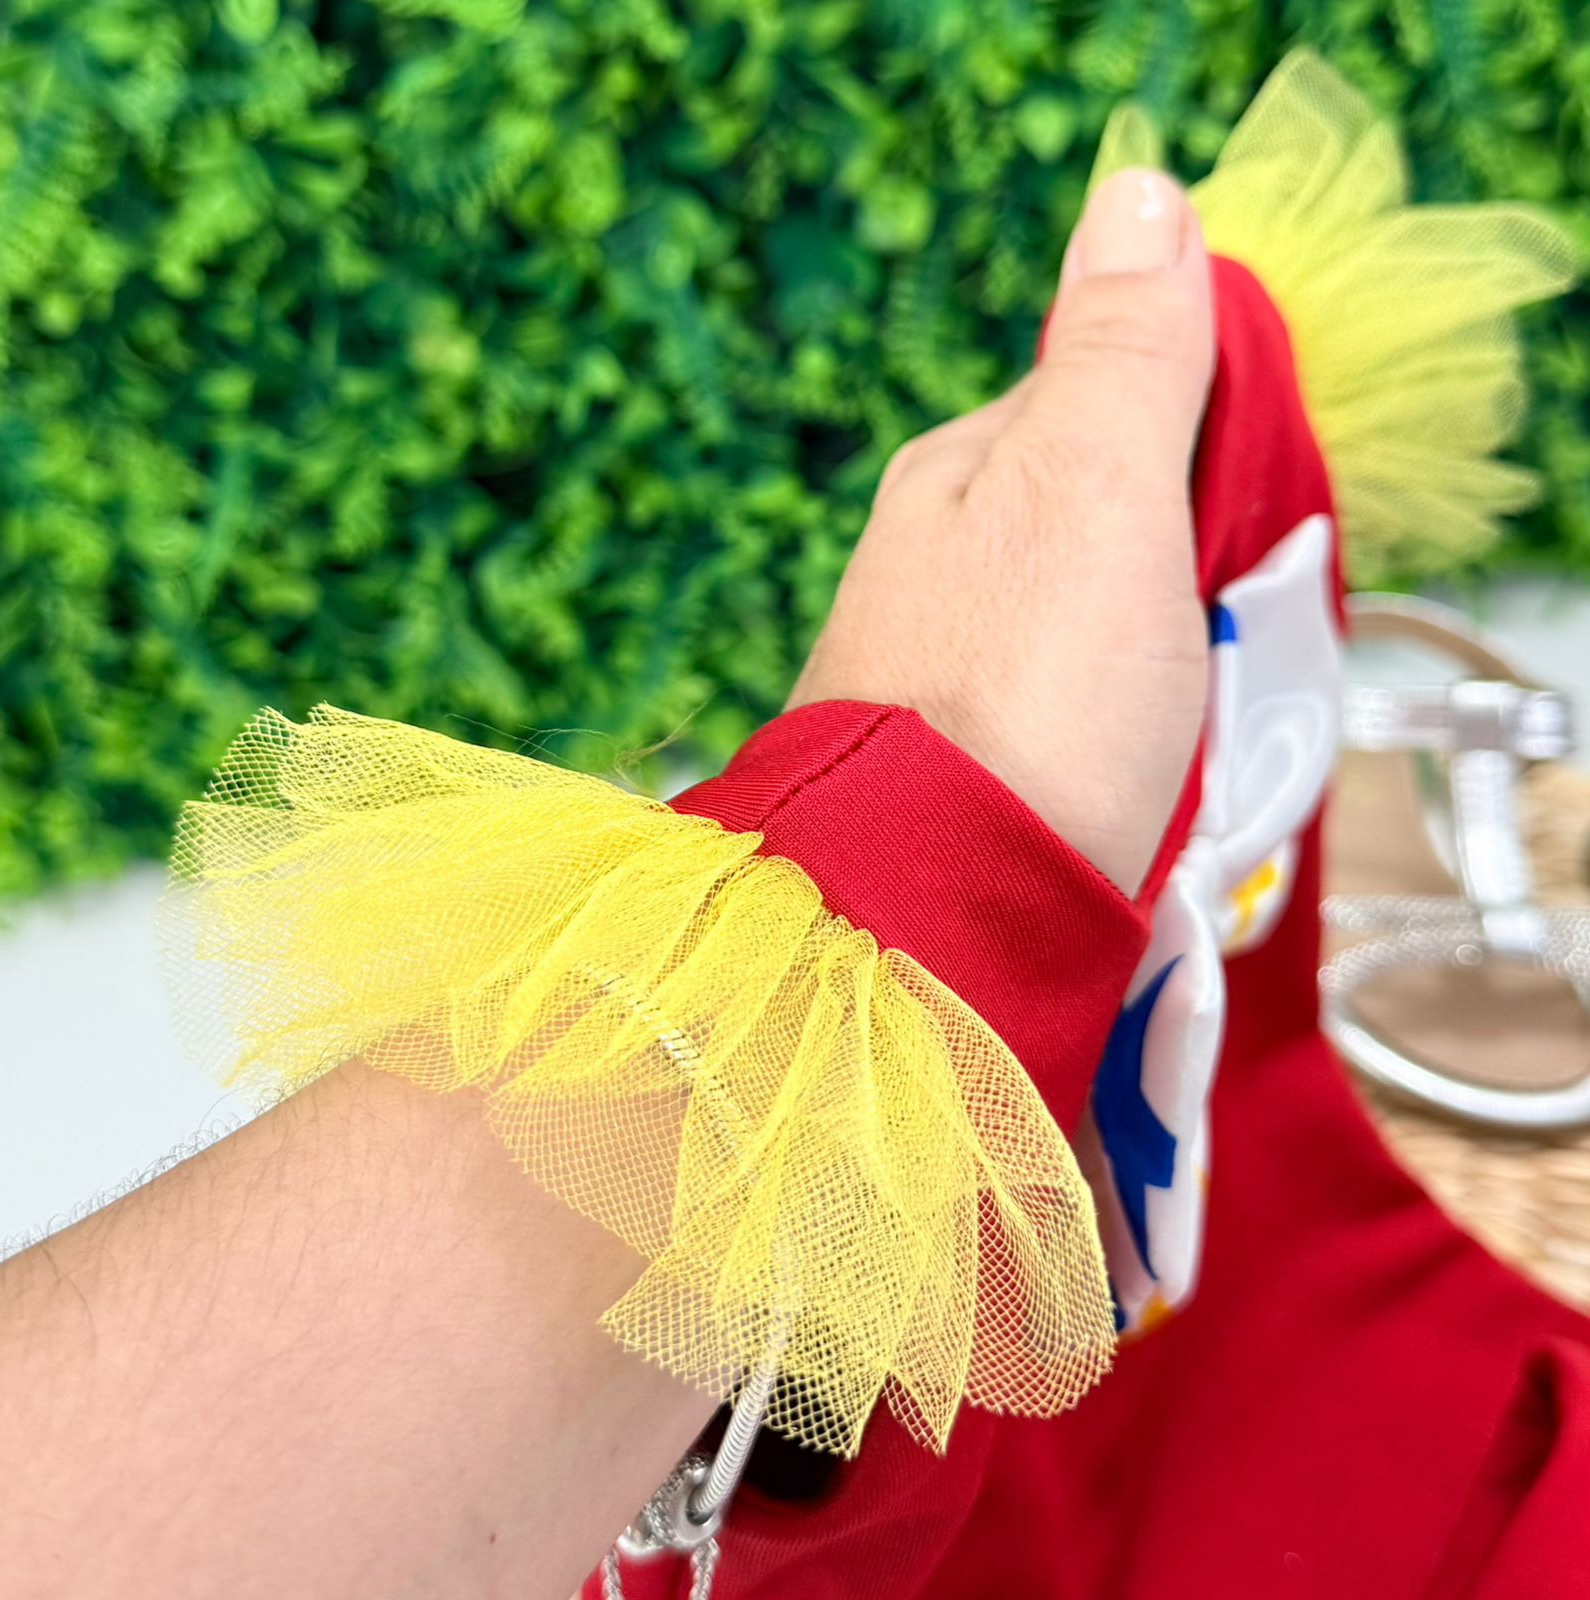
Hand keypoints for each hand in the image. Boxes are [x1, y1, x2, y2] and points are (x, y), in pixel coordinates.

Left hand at [790, 169, 1215, 895]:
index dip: (1208, 463)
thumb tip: (1134, 198)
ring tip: (1158, 744)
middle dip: (1185, 593)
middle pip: (1116, 534)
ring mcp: (929, 668)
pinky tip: (1121, 788)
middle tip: (1195, 661)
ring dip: (1163, 685)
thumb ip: (1123, 353)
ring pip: (1105, 638)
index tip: (1238, 540)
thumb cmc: (1022, 696)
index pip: (1115, 407)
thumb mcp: (1093, 489)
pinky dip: (1118, 749)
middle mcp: (927, 561)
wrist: (933, 913)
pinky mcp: (948, 765)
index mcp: (958, 471)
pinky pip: (1073, 723)